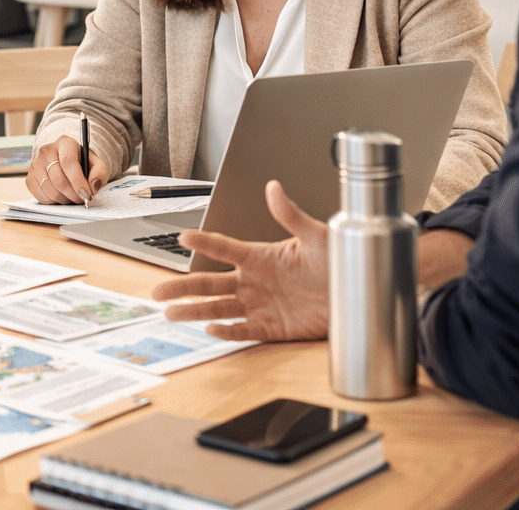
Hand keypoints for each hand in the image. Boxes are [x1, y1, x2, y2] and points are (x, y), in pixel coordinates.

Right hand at [26, 134, 109, 203]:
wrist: (64, 161)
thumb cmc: (81, 163)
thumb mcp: (95, 163)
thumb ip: (100, 173)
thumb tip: (94, 187)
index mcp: (64, 143)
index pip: (68, 162)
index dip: (78, 181)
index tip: (87, 194)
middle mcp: (46, 151)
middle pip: (59, 179)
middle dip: (73, 194)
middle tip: (83, 199)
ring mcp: (35, 165)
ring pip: (51, 191)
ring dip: (65, 200)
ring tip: (73, 197)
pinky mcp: (29, 179)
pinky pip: (42, 198)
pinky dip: (54, 202)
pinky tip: (61, 196)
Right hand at [151, 180, 329, 342]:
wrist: (360, 295)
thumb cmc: (340, 262)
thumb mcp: (317, 235)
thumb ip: (291, 214)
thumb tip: (274, 188)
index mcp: (260, 257)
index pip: (224, 249)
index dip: (204, 243)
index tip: (183, 238)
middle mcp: (254, 282)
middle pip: (210, 284)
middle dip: (183, 287)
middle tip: (158, 290)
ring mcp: (260, 306)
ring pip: (219, 308)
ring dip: (194, 311)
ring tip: (170, 313)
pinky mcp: (272, 328)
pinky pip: (244, 330)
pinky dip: (227, 331)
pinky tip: (210, 329)